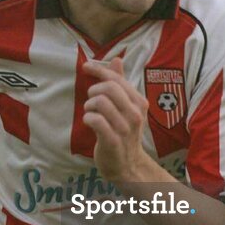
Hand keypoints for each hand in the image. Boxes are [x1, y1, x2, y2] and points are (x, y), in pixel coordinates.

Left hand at [81, 57, 152, 182]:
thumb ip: (121, 83)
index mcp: (139, 102)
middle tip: (91, 101)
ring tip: (91, 113)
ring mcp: (125, 128)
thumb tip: (117, 59)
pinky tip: (89, 123)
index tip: (85, 67)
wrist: (127, 165)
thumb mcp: (126, 107)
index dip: (98, 70)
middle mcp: (135, 114)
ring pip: (100, 102)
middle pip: (108, 88)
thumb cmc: (123, 132)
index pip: (116, 79)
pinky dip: (88, 118)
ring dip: (89, 106)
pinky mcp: (113, 141)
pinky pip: (95, 120)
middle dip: (93, 91)